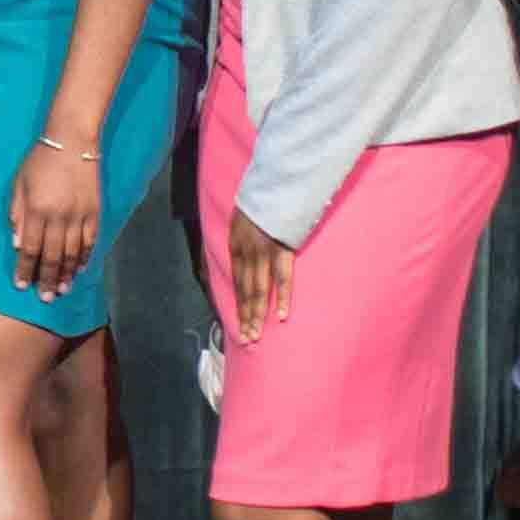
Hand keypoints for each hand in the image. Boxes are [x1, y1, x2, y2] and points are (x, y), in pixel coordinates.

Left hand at [7, 138, 106, 297]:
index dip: (25, 269)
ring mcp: (79, 216)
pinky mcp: (95, 212)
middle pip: (51, 256)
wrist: (72, 142)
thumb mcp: (19, 184)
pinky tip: (78, 270)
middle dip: (46, 279)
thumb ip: (17, 213)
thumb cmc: (39, 161)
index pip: (30, 248)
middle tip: (44, 298)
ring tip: (61, 291)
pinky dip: (84, 258)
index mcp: (37, 210)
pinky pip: (90, 242)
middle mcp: (58, 217)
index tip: (21, 285)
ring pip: (72, 253)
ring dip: (65, 274)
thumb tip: (17, 244)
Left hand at [224, 205, 298, 341]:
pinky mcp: (281, 248)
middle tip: (246, 339)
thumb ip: (246, 236)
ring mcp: (263, 251)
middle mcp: (246, 251)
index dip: (238, 304)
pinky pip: (282, 277)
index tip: (239, 324)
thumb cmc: (264, 198)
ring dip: (257, 313)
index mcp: (237, 244)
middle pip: (245, 290)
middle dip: (246, 315)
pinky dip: (281, 297)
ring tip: (256, 335)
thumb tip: (247, 253)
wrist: (278, 180)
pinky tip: (281, 316)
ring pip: (258, 288)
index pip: (237, 281)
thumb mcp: (245, 216)